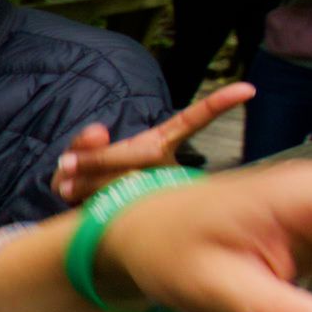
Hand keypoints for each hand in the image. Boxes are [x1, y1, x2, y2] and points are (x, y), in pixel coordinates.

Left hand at [52, 85, 250, 203]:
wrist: (82, 222)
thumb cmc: (87, 180)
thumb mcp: (80, 154)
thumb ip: (84, 142)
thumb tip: (99, 131)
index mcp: (158, 145)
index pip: (191, 122)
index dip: (217, 105)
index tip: (247, 89)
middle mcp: (163, 166)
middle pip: (141, 153)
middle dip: (99, 159)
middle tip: (66, 166)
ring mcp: (156, 189)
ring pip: (125, 182)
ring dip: (86, 181)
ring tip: (64, 182)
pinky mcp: (142, 214)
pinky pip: (114, 203)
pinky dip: (81, 192)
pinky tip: (71, 188)